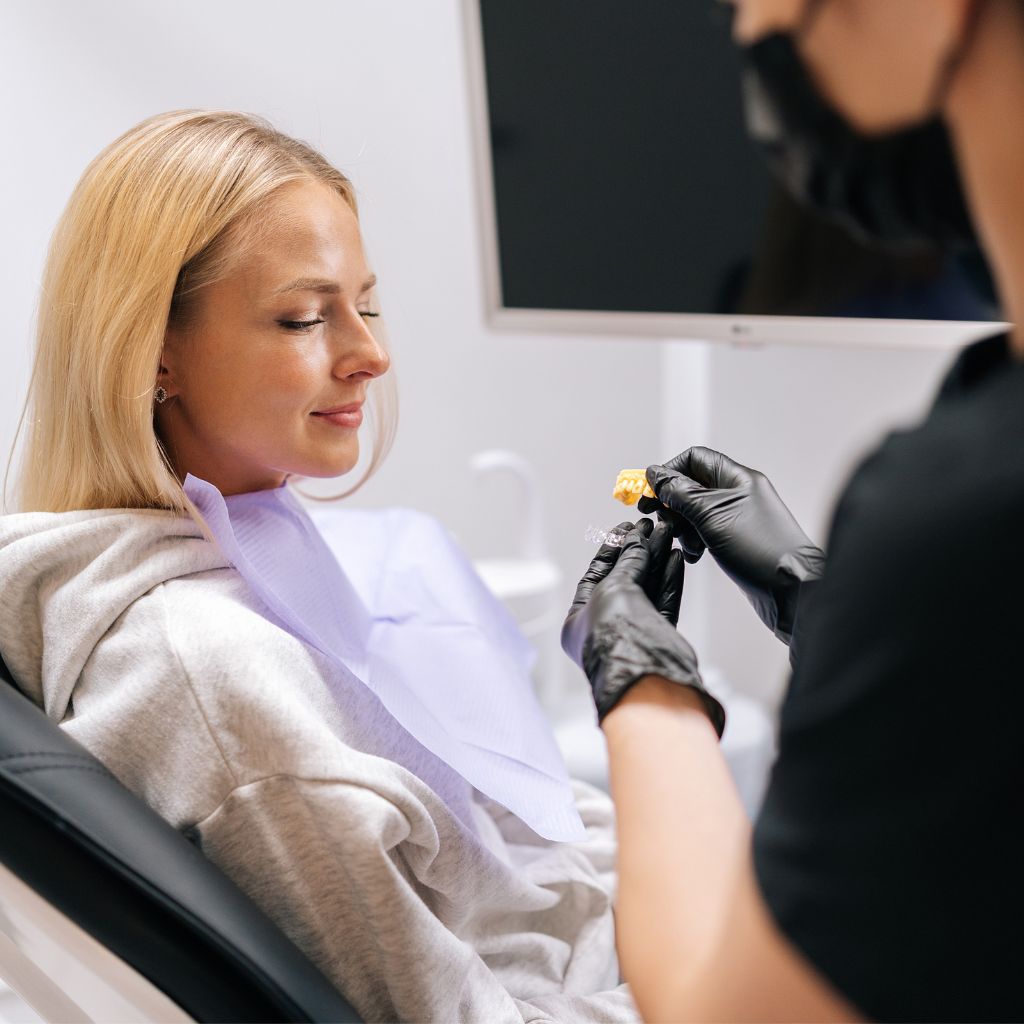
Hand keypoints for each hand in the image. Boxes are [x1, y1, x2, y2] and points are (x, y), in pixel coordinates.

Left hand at [561, 518, 724, 734]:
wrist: (646, 676)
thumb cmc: (615, 637)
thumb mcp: (613, 589)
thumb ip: (626, 562)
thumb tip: (636, 540)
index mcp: (578, 620)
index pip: (595, 574)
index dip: (612, 548)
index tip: (628, 526)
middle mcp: (603, 626)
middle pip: (623, 578)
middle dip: (639, 551)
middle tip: (654, 526)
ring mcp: (632, 632)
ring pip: (646, 588)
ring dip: (657, 560)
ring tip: (669, 534)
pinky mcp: (658, 637)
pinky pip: (663, 602)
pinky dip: (669, 579)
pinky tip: (676, 559)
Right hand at [639, 446, 823, 644]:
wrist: (792, 589)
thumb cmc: (758, 548)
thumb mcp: (711, 516)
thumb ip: (680, 493)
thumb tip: (654, 474)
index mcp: (737, 478)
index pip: (694, 459)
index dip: (669, 472)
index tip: (651, 493)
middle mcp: (738, 493)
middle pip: (692, 485)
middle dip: (671, 503)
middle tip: (657, 519)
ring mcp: (737, 517)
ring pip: (696, 511)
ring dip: (682, 525)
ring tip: (683, 542)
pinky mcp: (736, 539)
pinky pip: (706, 531)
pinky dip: (694, 540)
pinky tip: (695, 555)